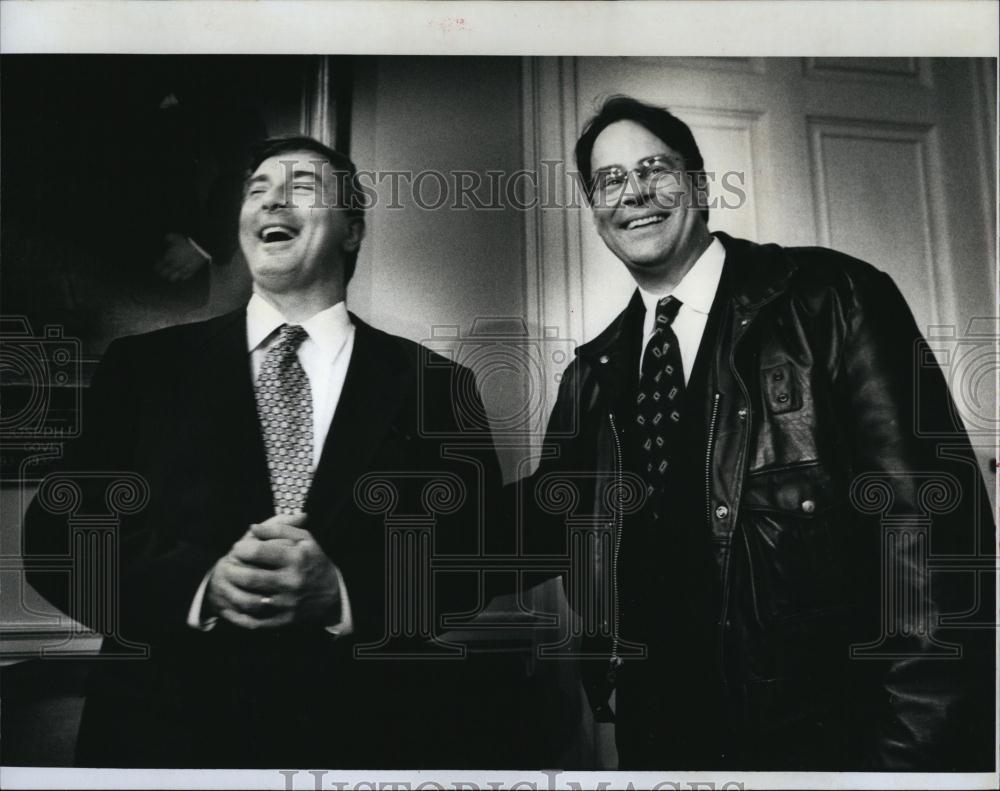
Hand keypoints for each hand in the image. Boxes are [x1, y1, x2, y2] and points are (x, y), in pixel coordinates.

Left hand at [153, 232, 209, 281]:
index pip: (158, 267)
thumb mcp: (174, 236)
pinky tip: (180, 273)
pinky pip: (183, 278)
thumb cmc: (187, 242)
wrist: (201, 247)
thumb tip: (165, 241)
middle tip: (161, 271)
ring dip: (170, 276)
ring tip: (170, 275)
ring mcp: (182, 270)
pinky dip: (180, 276)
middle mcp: (173, 266)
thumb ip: (167, 240)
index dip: (156, 267)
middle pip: (163, 275)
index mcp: (168, 258)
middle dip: (161, 273)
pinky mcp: (190, 272)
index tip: (157, 265)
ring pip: (172, 279)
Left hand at [204, 513, 341, 629]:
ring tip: (229, 582)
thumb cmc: (313, 561)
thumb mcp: (304, 539)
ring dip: (232, 591)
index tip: (238, 547)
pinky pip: (254, 621)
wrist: (332, 594)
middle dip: (232, 570)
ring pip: (249, 601)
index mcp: (296, 558)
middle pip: (250, 577)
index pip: (259, 552)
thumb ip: (279, 528)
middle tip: (227, 564)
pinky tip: (229, 605)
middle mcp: (292, 582)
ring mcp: (286, 604)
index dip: (242, 548)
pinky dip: (237, 615)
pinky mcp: (283, 621)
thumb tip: (253, 527)